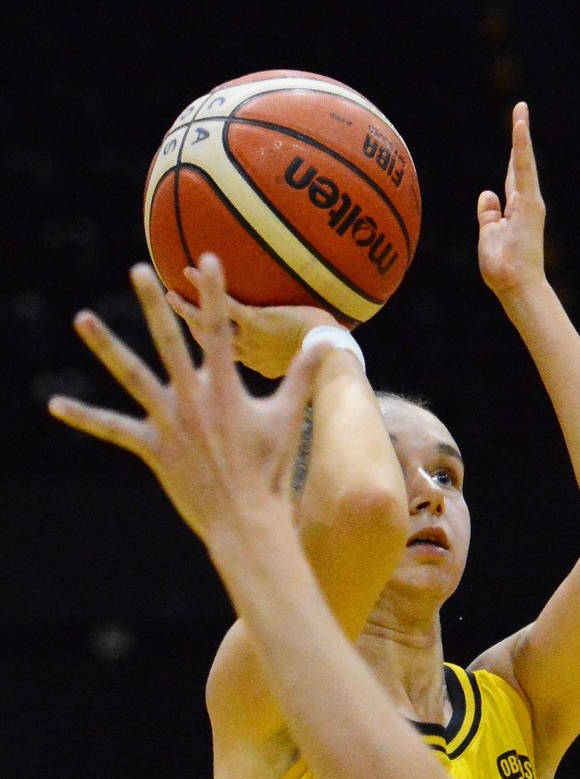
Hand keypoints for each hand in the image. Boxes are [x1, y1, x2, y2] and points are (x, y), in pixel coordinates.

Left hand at [49, 255, 315, 543]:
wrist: (246, 517)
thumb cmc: (271, 470)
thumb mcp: (288, 419)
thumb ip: (302, 378)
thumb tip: (327, 347)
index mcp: (226, 390)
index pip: (219, 331)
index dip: (214, 294)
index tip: (206, 261)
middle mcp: (193, 399)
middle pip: (168, 341)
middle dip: (154, 304)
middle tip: (138, 270)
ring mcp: (169, 422)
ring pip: (131, 375)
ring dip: (105, 345)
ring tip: (82, 317)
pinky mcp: (153, 447)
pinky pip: (111, 428)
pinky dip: (84, 416)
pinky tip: (55, 404)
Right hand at [167, 278, 339, 379]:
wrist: (336, 359)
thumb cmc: (331, 360)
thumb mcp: (307, 361)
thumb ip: (299, 359)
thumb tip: (304, 346)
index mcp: (259, 365)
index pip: (227, 358)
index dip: (210, 350)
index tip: (199, 339)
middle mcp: (249, 356)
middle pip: (209, 343)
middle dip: (188, 331)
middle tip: (169, 316)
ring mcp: (250, 339)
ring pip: (208, 325)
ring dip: (186, 310)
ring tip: (167, 295)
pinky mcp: (256, 323)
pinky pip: (223, 302)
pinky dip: (204, 286)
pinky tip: (187, 270)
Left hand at [477, 102, 546, 300]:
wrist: (516, 286)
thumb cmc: (503, 268)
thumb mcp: (488, 235)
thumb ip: (488, 214)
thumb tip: (487, 194)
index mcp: (515, 211)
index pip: (512, 177)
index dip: (511, 158)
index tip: (513, 139)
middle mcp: (525, 203)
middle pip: (521, 163)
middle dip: (520, 137)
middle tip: (520, 110)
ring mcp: (530, 202)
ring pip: (524, 161)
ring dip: (522, 134)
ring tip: (520, 109)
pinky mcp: (530, 203)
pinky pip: (524, 168)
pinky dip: (522, 147)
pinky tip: (520, 126)